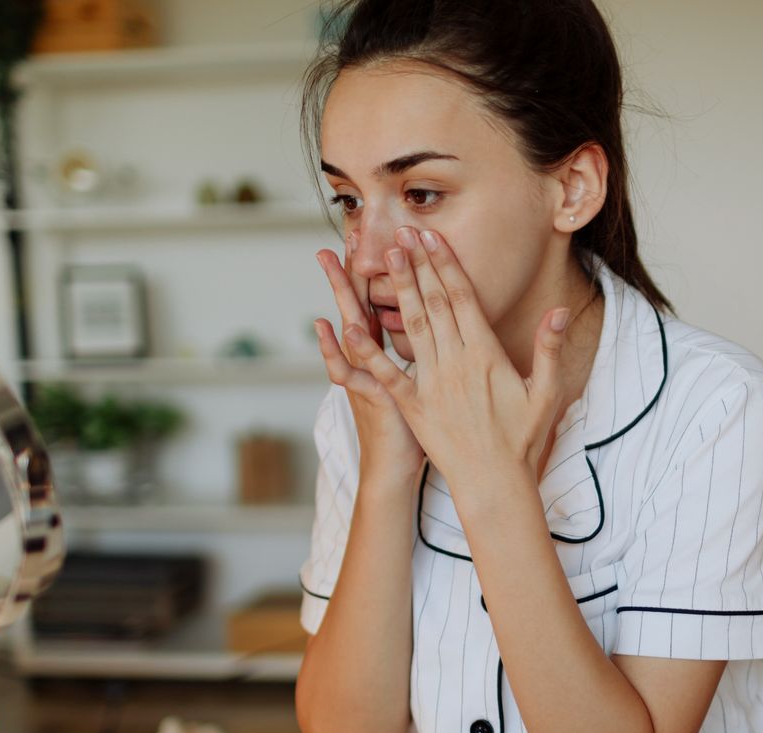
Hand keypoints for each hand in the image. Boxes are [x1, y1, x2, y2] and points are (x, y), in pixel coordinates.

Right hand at [314, 232, 423, 482]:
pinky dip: (334, 351)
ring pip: (350, 327)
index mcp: (385, 354)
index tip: (376, 240)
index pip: (379, 304)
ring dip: (340, 293)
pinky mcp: (367, 397)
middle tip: (344, 233)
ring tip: (329, 261)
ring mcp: (364, 375)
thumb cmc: (413, 430)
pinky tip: (326, 326)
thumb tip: (436, 328)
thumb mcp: (416, 386)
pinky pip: (347, 371)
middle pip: (360, 305)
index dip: (377, 273)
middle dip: (351, 270)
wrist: (394, 470)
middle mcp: (369, 360)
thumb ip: (422, 355)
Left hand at [341, 227, 570, 490]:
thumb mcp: (546, 392)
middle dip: (417, 266)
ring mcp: (432, 385)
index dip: (445, 264)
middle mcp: (456, 364)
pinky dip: (368, 351)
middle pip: (434, 304)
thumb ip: (549, 348)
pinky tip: (350, 326)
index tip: (432, 237)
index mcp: (486, 356)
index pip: (463, 299)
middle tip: (401, 233)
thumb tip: (559, 311)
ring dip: (399, 291)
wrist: (495, 484)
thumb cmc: (523, 440)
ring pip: (412, 328)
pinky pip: (388, 374)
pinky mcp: (413, 407)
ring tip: (386, 258)